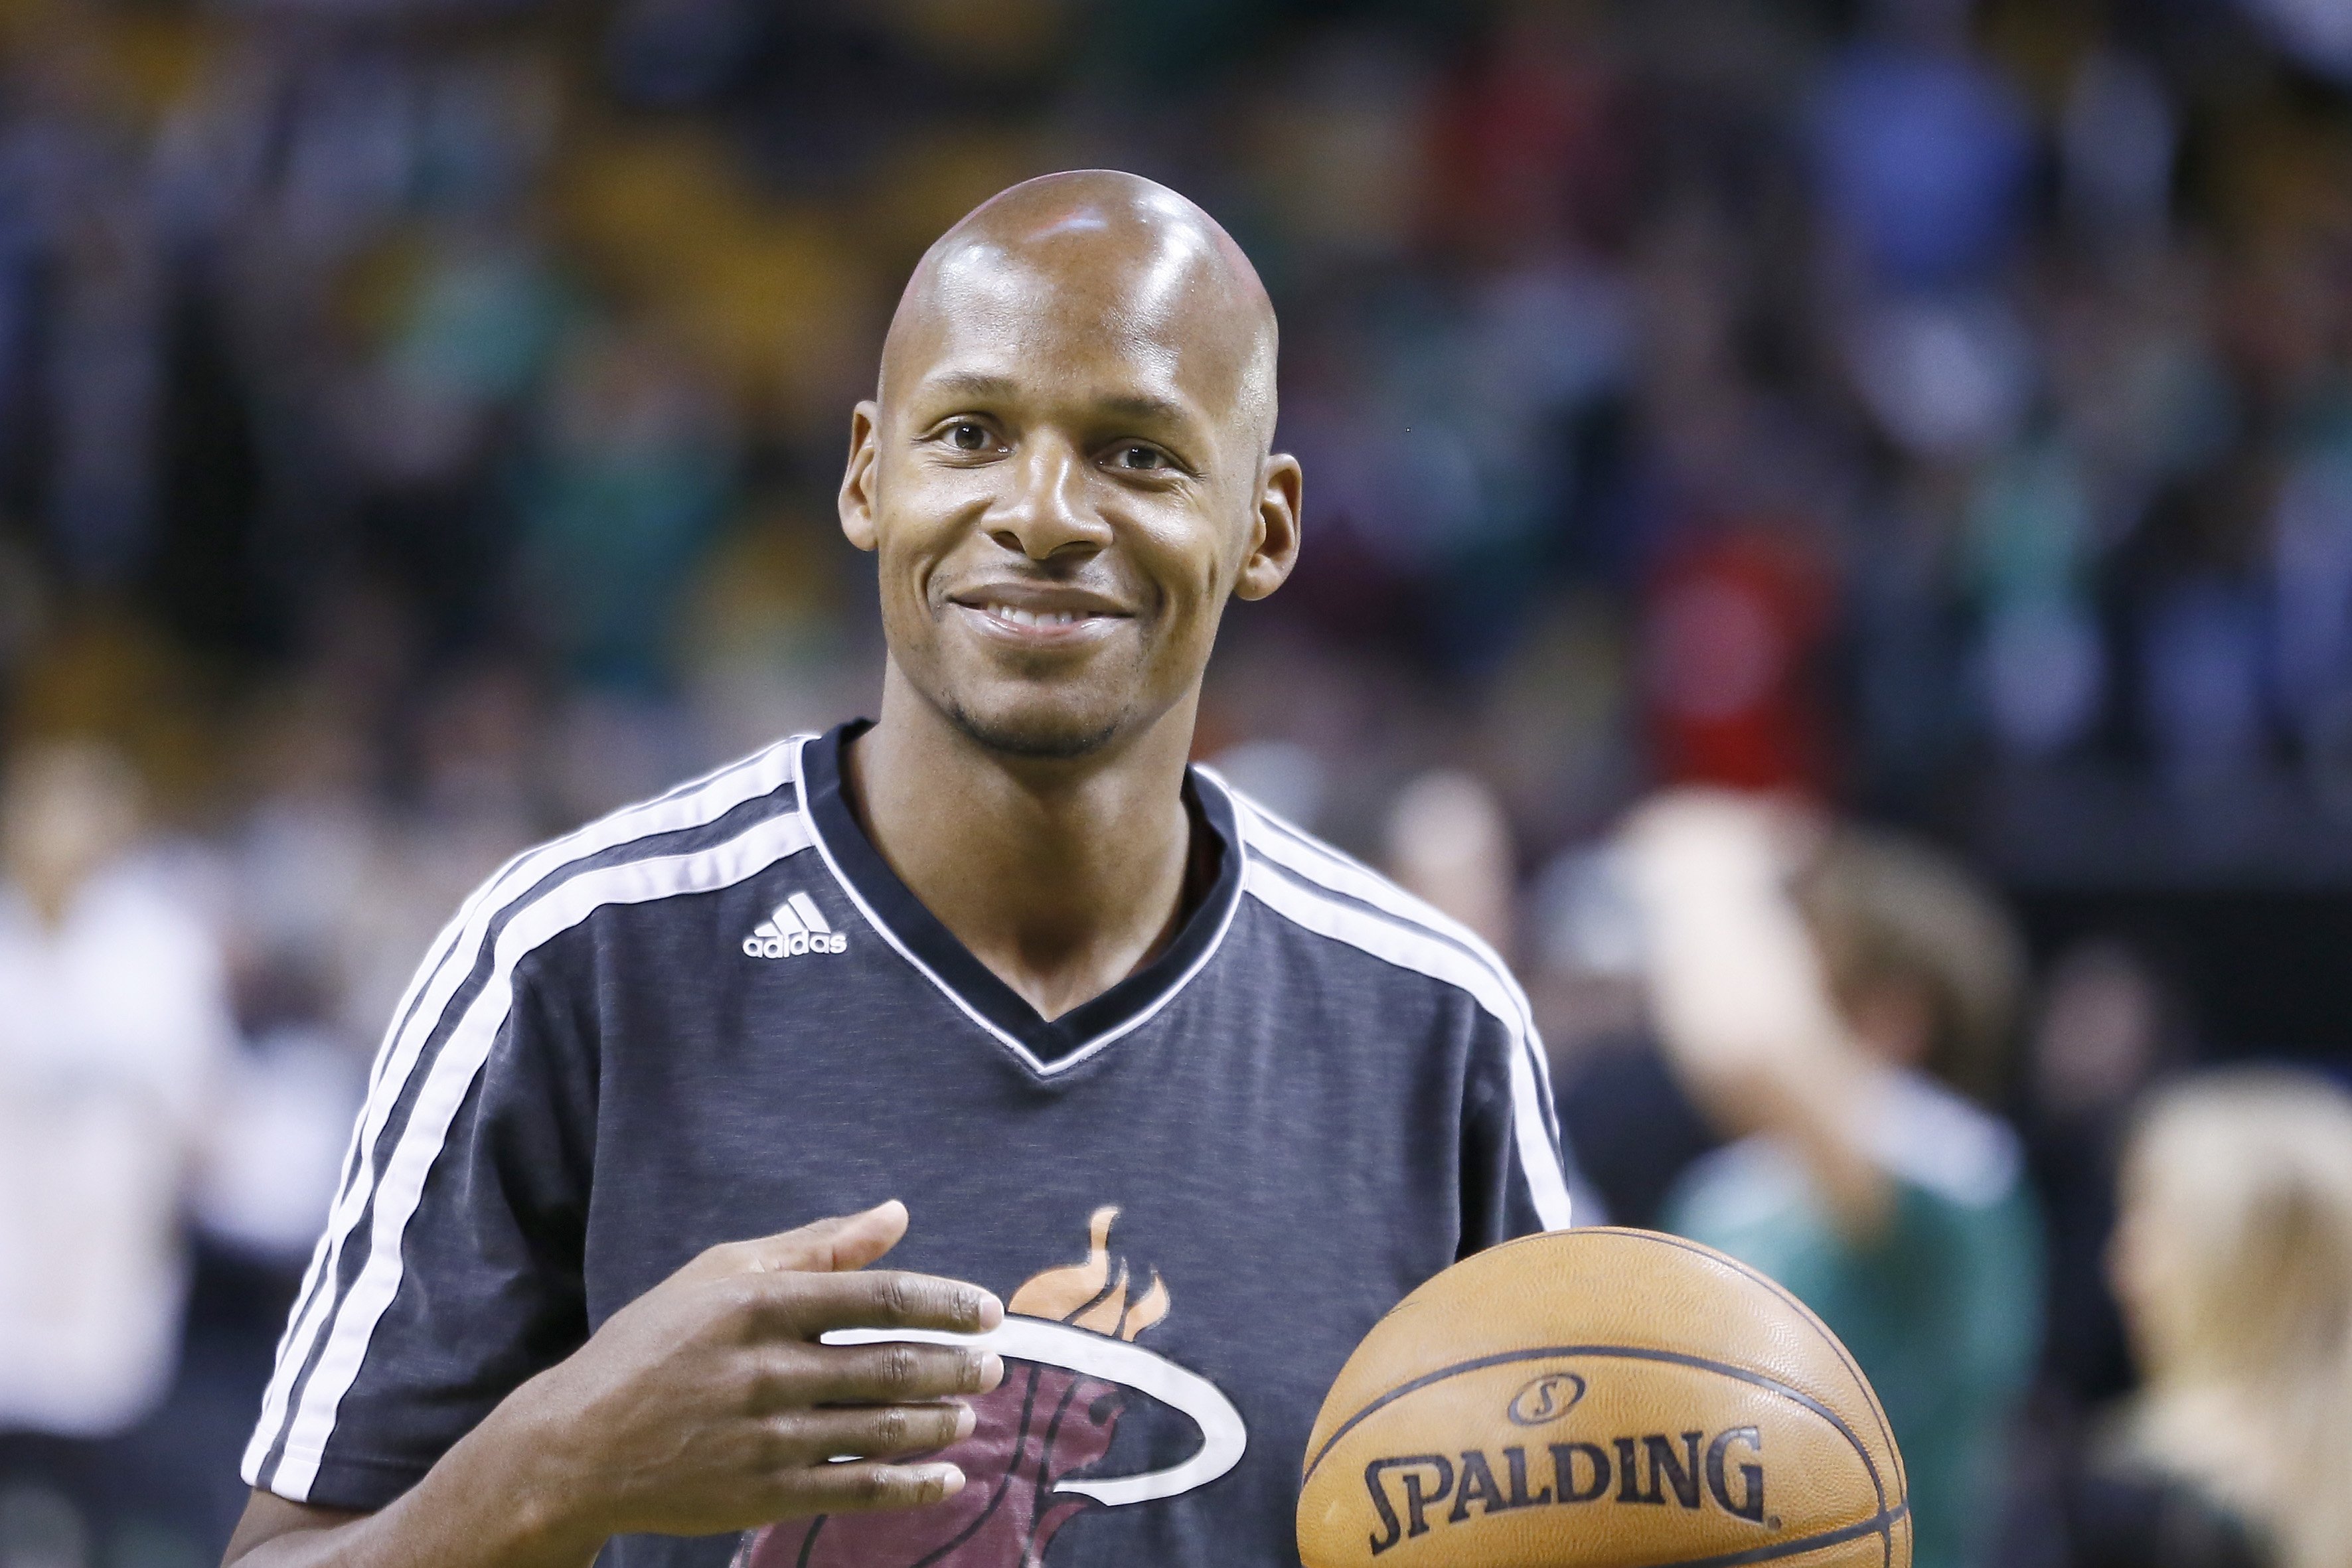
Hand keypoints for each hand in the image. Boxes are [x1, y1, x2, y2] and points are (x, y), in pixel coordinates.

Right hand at [494, 1200, 1004, 1547]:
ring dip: (939, 1422)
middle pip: (888, 1365)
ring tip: (970, 1413)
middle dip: (956, 1366)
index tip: (988, 1312)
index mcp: (757, 1303)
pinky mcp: (760, 1495)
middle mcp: (764, 1369)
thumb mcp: (720, 1274)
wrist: (574, 1446)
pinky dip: (911, 1485)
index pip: (878, 1298)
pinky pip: (855, 1490)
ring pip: (879, 1428)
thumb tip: (896, 1213)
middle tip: (994, 1366)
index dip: (945, 1304)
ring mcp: (763, 1438)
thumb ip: (814, 1245)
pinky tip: (948, 1477)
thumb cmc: (654, 1345)